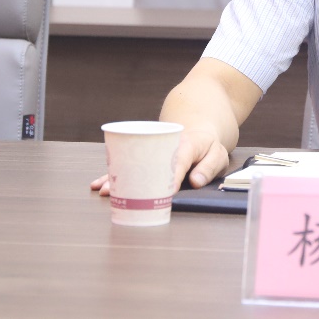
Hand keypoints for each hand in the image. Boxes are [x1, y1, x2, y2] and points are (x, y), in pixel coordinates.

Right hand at [89, 128, 231, 196]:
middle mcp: (163, 146)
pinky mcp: (145, 155)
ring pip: (132, 162)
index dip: (174, 176)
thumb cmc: (207, 144)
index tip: (168, 193)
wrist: (196, 125)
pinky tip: (101, 184)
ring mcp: (151, 150)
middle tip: (113, 190)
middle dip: (130, 178)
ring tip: (102, 189)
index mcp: (185, 144)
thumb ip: (209, 167)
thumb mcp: (217, 154)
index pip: (179, 160)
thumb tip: (196, 181)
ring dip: (116, 176)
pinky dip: (115, 174)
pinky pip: (129, 164)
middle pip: (145, 161)